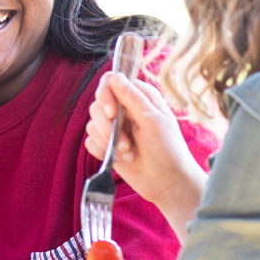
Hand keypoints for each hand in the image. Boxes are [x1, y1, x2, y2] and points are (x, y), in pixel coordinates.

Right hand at [84, 72, 207, 235]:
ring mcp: (115, 128)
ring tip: (128, 153)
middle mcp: (125, 109)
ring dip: (108, 142)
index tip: (111, 113)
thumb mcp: (154, 121)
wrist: (167, 183)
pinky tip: (121, 160)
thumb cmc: (168, 150)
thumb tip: (115, 76)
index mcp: (139, 97)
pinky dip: (103, 152)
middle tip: (125, 144)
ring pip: (92, 125)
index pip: (110, 81)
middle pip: (97, 105)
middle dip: (107, 127)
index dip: (105, 94)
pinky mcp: (107, 146)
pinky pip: (91, 143)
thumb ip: (133, 98)